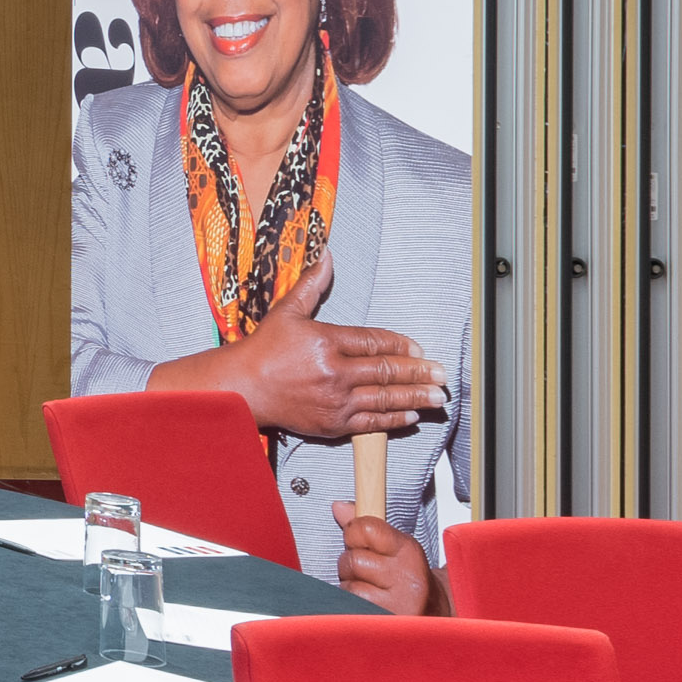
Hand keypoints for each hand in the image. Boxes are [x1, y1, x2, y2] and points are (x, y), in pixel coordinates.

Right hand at [182, 262, 446, 440]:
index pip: (375, 343)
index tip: (419, 348)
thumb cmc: (262, 351)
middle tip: (441, 373)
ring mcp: (335, 401)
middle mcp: (334, 373)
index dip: (401, 346)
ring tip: (435, 396)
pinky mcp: (332, 424)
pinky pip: (371, 423)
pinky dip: (393, 419)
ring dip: (415, 397)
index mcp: (326, 342)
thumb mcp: (286, 312)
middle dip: (419, 373)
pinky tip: (410, 415)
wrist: (240, 389)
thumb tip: (327, 257)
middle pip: (387, 372)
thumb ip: (312, 285)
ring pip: (385, 399)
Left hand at [333, 512, 438, 615]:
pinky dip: (352, 606)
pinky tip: (369, 606)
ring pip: (348, 586)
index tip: (360, 540)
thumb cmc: (408, 578)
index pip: (365, 528)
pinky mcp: (384, 622)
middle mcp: (405, 577)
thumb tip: (338, 506)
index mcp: (408, 551)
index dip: (354, 533)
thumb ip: (366, 527)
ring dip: (352, 588)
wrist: (432, 612)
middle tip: (370, 573)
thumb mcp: (394, 546)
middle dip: (352, 566)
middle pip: (352, 559)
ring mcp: (396, 603)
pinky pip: (349, 607)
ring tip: (372, 591)